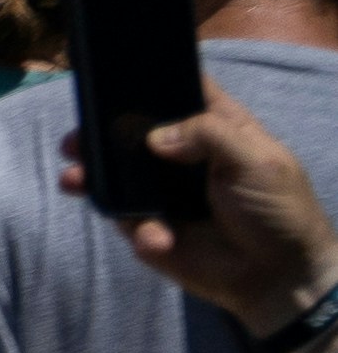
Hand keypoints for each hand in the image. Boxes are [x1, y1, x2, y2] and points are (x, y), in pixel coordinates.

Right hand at [65, 82, 337, 325]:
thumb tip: (154, 137)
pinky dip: (137, 228)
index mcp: (215, 129)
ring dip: (91, 175)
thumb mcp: (258, 161)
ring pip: (116, 174)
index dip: (150, 79)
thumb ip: (208, 134)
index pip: (179, 91)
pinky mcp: (150, 227)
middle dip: (99, 131)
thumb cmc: (278, 212)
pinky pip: (126, 219)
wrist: (279, 280)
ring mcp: (163, 193)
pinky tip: (158, 237)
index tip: (114, 73)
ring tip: (73, 179)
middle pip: (132, 131)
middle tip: (76, 139)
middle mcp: (183, 156)